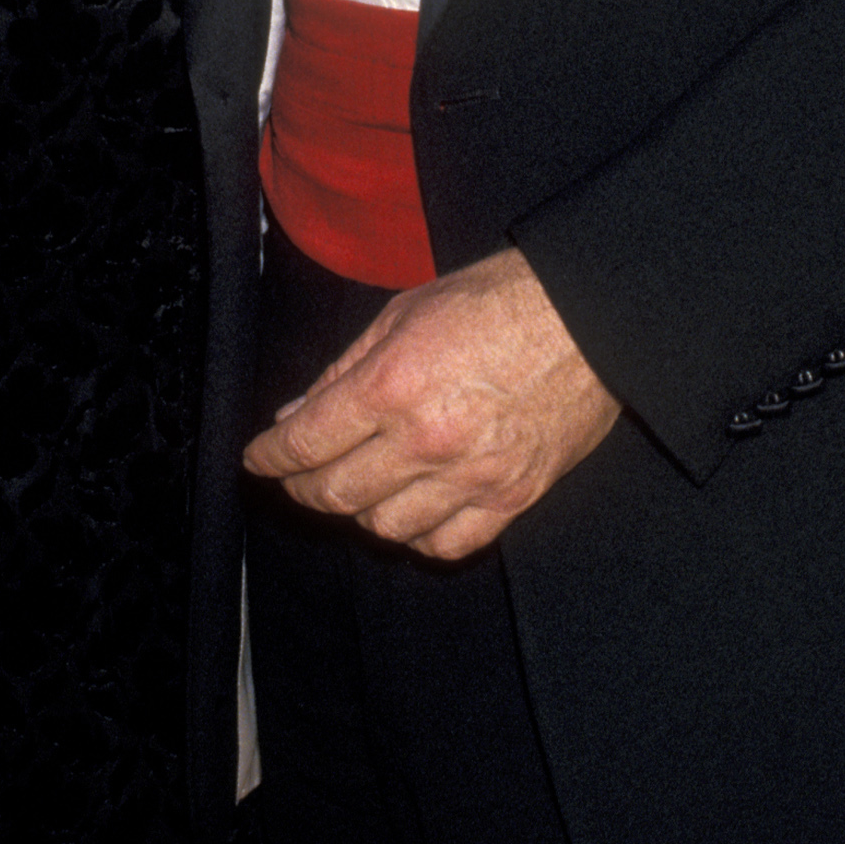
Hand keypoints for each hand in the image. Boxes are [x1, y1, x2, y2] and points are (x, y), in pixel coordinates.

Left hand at [243, 246, 620, 561]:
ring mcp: (471, 474)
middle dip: (303, 489)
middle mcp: (426, 438)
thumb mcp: (404, 313)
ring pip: (386, 527)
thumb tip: (296, 413)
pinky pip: (447, 543)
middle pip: (337, 493)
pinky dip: (420, 535)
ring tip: (359, 488)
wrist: (587, 316)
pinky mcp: (512, 496)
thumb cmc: (498, 301)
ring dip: (360, 511)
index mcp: (393, 384)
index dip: (270, 458)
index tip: (258, 460)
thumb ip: (344, 369)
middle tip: (297, 478)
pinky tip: (413, 510)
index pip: (307, 442)